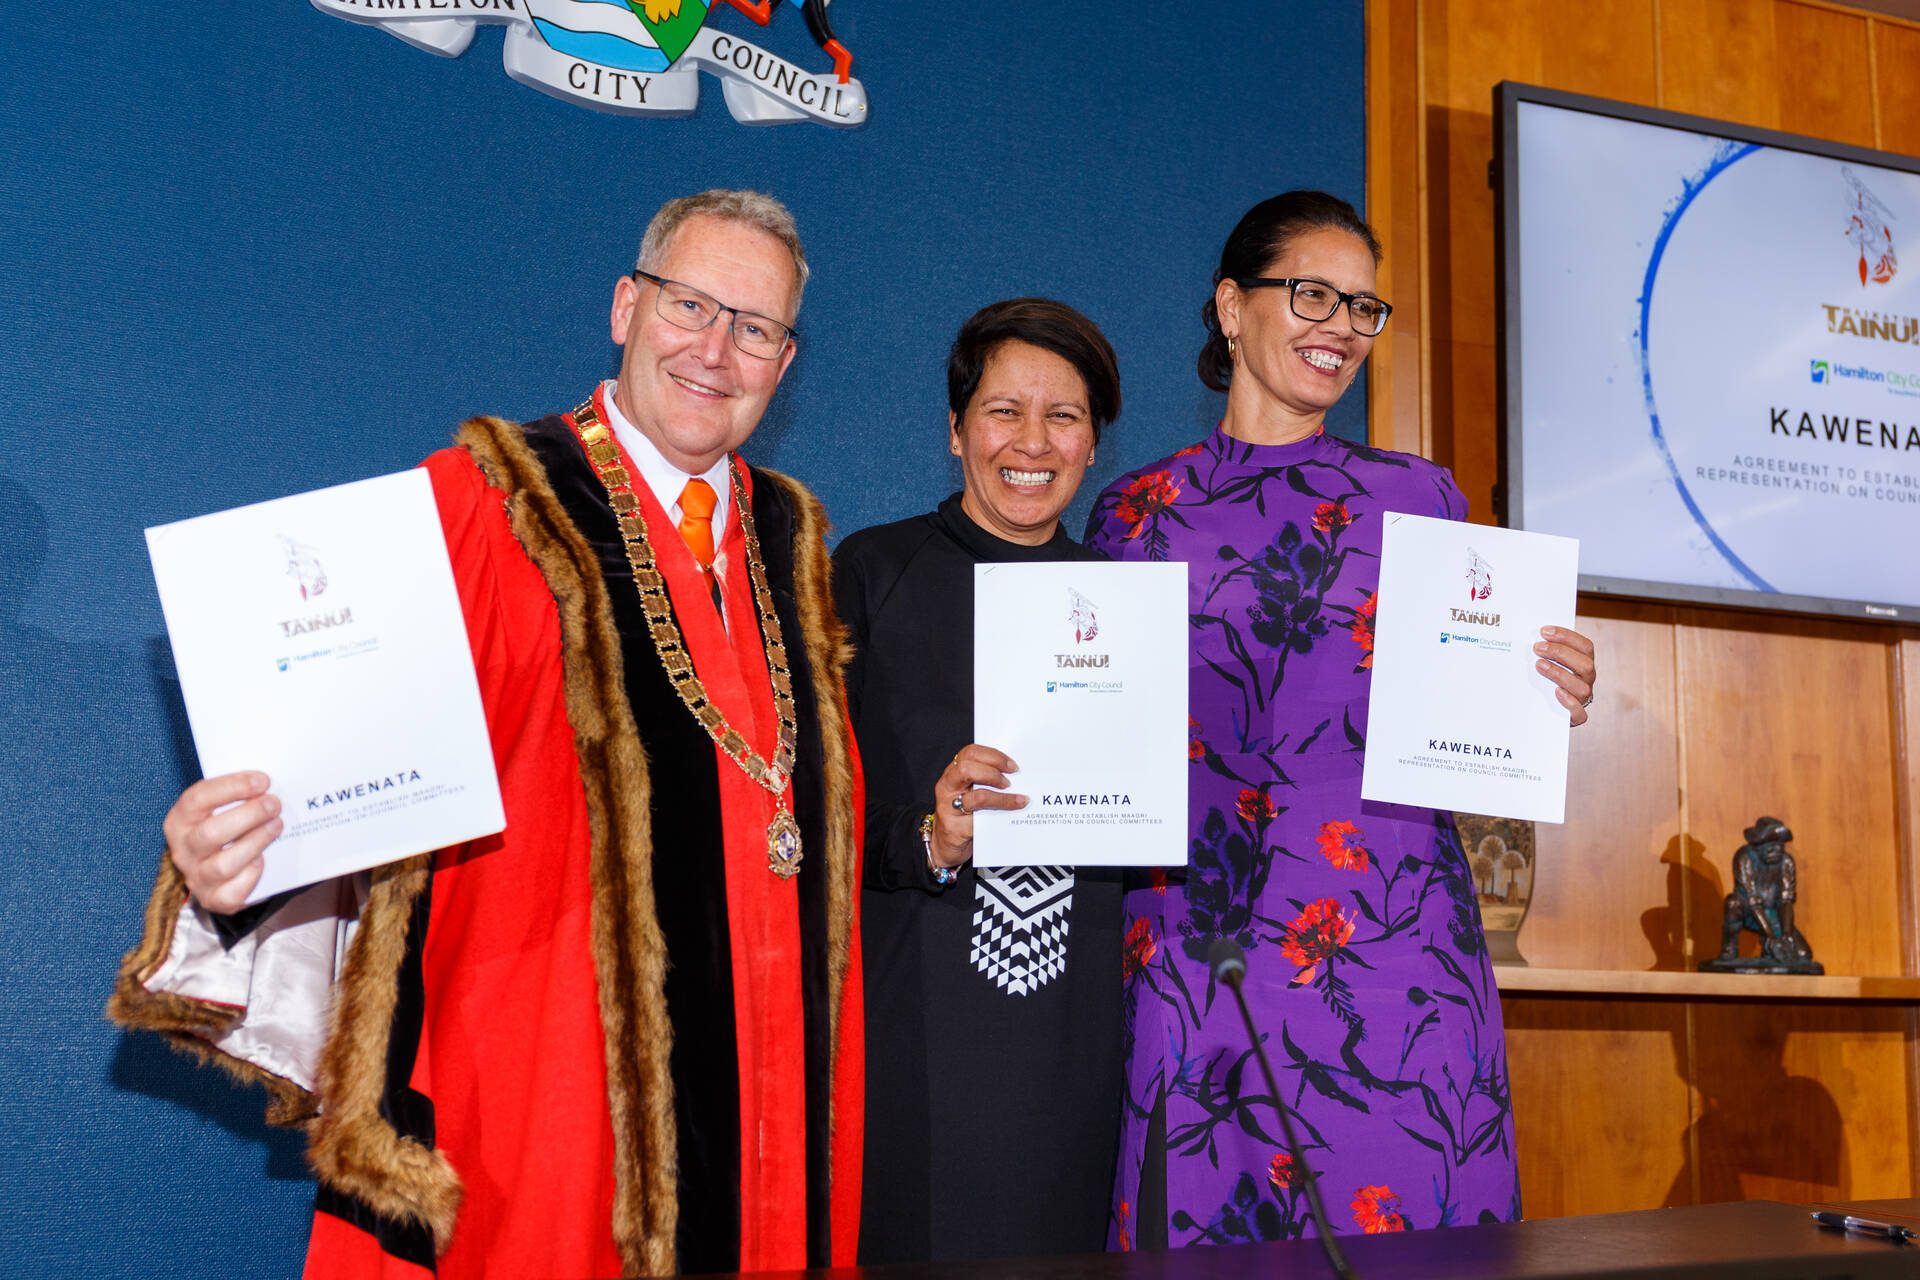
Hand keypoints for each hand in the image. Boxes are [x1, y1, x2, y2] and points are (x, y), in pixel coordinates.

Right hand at [163, 771, 282, 913]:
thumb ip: (237, 796)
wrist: (223, 874)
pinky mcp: (215, 899)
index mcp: (179, 821)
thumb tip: (268, 784)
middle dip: (248, 815)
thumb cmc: (226, 831)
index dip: (232, 787)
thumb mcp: (222, 810)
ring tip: (277, 825)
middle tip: (274, 804)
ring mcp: (197, 877)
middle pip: (211, 832)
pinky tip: (264, 859)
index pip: (197, 799)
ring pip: (224, 864)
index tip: (263, 780)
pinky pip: (234, 891)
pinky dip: (252, 874)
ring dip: (255, 841)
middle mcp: (183, 850)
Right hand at [930, 745, 1026, 868]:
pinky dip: (998, 817)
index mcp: (952, 774)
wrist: (944, 845)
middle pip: (967, 768)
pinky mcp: (955, 828)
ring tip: (1018, 800)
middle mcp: (946, 787)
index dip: (993, 756)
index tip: (1012, 766)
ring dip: (1003, 798)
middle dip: (994, 772)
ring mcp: (948, 808)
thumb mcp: (969, 792)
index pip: (970, 753)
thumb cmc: (962, 815)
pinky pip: (980, 820)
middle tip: (1009, 782)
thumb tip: (1017, 776)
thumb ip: (984, 781)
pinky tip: (1011, 816)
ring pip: (978, 796)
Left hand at [1534, 625, 1597, 727]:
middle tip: (1538, 647)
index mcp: (1584, 663)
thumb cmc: (1543, 680)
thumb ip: (1545, 651)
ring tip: (1539, 665)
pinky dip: (1569, 703)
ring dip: (1560, 674)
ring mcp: (1583, 699)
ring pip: (1582, 688)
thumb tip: (1529, 636)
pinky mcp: (1576, 718)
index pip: (1585, 646)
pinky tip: (1556, 692)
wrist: (1542, 711)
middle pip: (1585, 664)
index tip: (1544, 631)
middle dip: (1561, 653)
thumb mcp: (1547, 662)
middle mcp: (1586, 680)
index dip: (1567, 636)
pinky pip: (1580, 713)